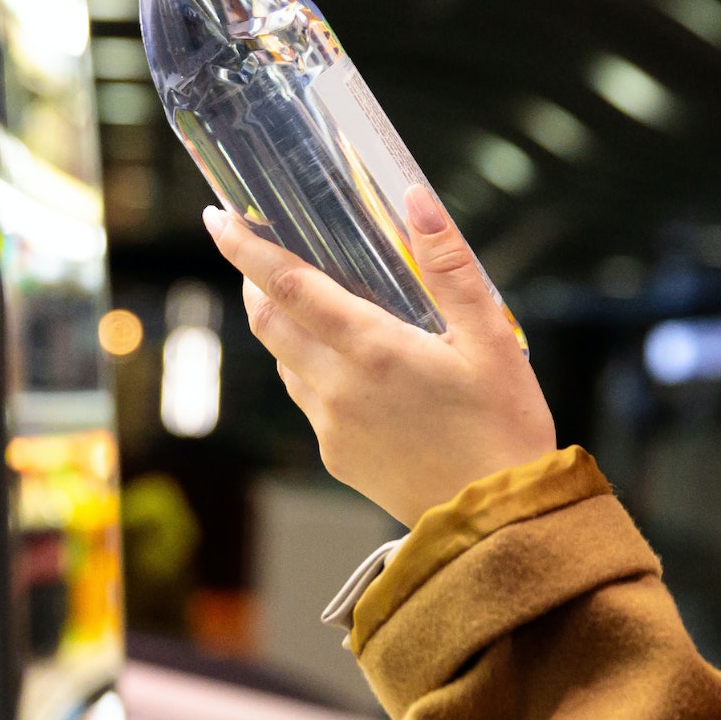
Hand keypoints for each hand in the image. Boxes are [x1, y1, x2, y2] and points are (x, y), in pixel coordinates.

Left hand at [204, 186, 555, 526]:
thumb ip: (450, 266)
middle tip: (254, 248)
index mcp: (373, 349)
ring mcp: (331, 426)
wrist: (497, 519)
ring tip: (310, 302)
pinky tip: (349, 365)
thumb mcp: (491, 337)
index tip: (216, 218)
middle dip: (252, 280)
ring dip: (283, 325)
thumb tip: (416, 200)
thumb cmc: (504, 424)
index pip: (287, 285)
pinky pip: (308, 400)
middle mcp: (338, 387)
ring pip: (285, 361)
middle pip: (269, 321)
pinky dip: (311, 368)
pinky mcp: (337, 457)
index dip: (244, 249)